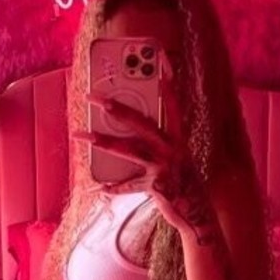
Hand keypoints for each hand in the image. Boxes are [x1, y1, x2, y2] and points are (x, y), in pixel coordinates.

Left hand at [73, 56, 214, 238]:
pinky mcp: (157, 188)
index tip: (161, 66)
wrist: (197, 214)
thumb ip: (154, 143)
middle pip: (141, 123)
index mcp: (178, 139)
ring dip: (103, 142)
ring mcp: (165, 168)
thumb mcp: (174, 158)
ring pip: (129, 149)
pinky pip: (130, 185)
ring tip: (82, 135)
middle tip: (94, 97)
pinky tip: (101, 187)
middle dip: (116, 108)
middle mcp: (173, 150)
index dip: (168, 87)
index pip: (173, 107)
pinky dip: (115, 187)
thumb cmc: (181, 181)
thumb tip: (124, 132)